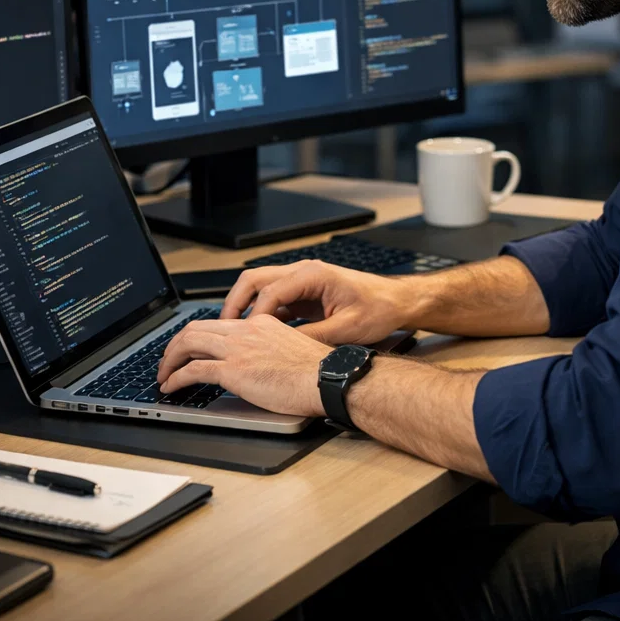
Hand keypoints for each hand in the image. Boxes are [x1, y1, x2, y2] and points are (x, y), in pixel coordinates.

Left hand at [156, 314, 332, 416]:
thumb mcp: (289, 349)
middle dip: (175, 345)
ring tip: (163, 374)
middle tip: (167, 359)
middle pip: (196, 329)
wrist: (326, 379)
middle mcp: (246, 331)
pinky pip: (193, 370)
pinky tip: (171, 387)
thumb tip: (256, 364)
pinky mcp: (233, 370)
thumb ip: (268, 349)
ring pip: (189, 344)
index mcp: (260, 323)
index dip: (197, 335)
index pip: (218, 323)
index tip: (189, 348)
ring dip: (170, 359)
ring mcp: (238, 349)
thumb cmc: (318, 372)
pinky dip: (176, 377)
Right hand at [221, 260, 415, 344]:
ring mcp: (301, 280)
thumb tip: (283, 348)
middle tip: (223, 329)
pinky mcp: (303, 292)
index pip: (270, 290)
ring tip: (232, 334)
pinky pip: (272, 299)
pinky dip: (259, 313)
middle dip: (235, 303)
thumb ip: (313, 337)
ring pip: (260, 287)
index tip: (244, 337)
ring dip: (244, 307)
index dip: (253, 315)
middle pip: (255, 280)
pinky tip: (254, 334)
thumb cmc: (378, 309)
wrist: (396, 301)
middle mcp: (303, 271)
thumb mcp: (347, 328)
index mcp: (313, 275)